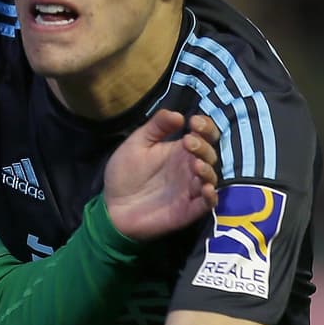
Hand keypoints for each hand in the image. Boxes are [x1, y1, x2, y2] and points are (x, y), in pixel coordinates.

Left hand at [104, 110, 220, 240]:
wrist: (112, 206)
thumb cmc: (125, 173)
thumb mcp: (136, 144)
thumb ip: (155, 127)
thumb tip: (178, 114)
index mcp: (179, 150)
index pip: (203, 135)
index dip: (205, 127)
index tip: (195, 122)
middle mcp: (189, 168)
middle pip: (209, 154)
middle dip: (203, 146)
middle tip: (188, 142)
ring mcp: (190, 189)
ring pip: (211, 177)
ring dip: (207, 169)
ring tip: (196, 164)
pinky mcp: (189, 209)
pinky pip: (207, 204)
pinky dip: (211, 196)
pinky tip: (206, 189)